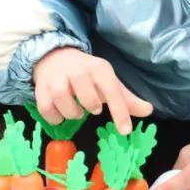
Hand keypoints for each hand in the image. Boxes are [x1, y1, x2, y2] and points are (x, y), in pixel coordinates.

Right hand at [33, 47, 151, 132]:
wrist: (57, 58)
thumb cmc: (89, 76)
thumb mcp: (109, 83)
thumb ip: (127, 100)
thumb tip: (148, 111)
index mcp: (100, 69)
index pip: (113, 91)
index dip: (120, 112)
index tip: (125, 131)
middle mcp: (79, 71)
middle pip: (87, 97)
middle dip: (91, 107)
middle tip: (92, 108)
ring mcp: (58, 78)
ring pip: (62, 99)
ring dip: (71, 112)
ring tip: (77, 112)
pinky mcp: (41, 87)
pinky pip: (45, 107)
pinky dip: (54, 117)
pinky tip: (60, 116)